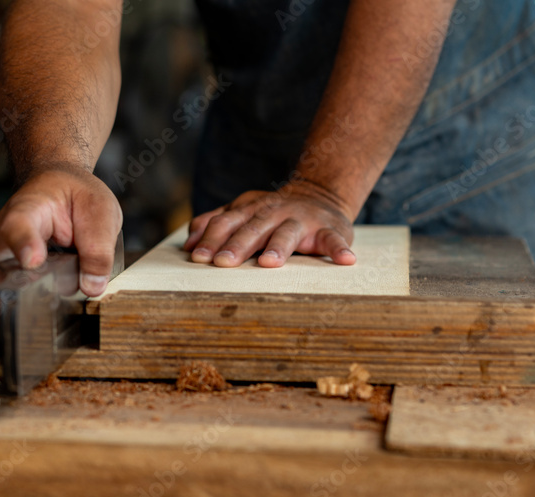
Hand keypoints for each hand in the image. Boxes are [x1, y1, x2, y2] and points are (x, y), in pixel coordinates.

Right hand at [0, 165, 122, 313]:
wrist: (57, 185)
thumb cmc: (76, 195)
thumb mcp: (99, 211)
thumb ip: (98, 249)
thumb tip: (92, 287)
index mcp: (28, 210)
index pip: (19, 226)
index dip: (24, 245)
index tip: (33, 261)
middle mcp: (4, 235)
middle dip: (16, 293)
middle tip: (41, 306)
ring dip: (11, 308)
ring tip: (34, 322)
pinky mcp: (3, 275)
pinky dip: (3, 313)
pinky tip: (17, 328)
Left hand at [183, 182, 356, 267]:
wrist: (320, 194)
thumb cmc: (273, 213)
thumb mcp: (243, 211)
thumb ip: (216, 223)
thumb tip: (188, 243)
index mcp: (250, 210)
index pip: (226, 222)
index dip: (211, 239)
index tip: (198, 258)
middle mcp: (274, 212)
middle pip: (252, 228)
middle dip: (236, 246)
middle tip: (222, 263)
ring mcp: (302, 220)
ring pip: (287, 233)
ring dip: (278, 247)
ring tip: (269, 263)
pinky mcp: (329, 229)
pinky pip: (334, 239)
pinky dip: (339, 250)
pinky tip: (346, 261)